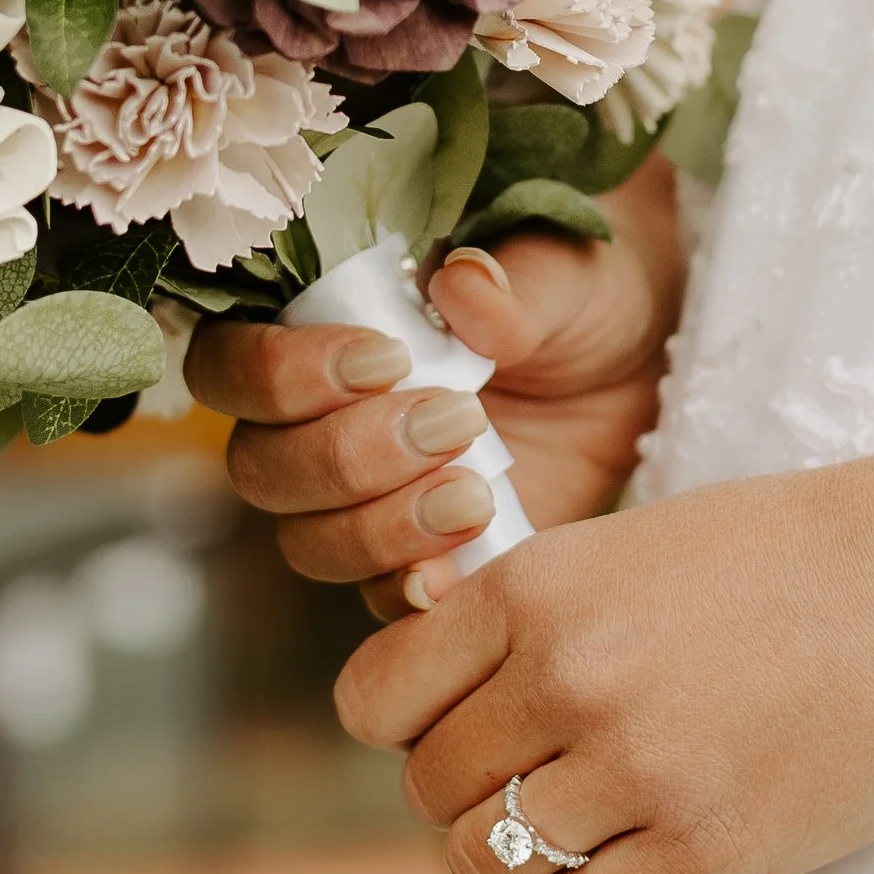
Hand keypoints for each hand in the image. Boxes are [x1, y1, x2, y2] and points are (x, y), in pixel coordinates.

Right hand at [188, 157, 687, 615]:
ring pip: (308, 541)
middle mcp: (317, 421)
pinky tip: (458, 572)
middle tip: (455, 423)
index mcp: (314, 331)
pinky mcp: (418, 558)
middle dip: (346, 457)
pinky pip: (378, 600)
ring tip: (475, 491)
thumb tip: (463, 288)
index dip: (282, 376)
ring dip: (378, 528)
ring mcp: (362, 500)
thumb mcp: (561, 273)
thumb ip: (512, 286)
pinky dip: (407, 592)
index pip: (232, 366)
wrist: (641, 361)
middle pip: (261, 469)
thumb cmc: (579, 289)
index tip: (387, 360)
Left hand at [334, 442, 873, 873]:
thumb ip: (553, 612)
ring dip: (524, 861)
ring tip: (591, 831)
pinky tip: (641, 870)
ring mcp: (634, 769)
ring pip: (485, 864)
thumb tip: (479, 693)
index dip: (412, 726)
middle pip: (430, 788)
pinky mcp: (707, 851)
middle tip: (545, 783)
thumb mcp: (650, 541)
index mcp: (539, 585)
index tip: (459, 727)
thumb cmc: (820, 550)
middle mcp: (565, 676)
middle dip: (474, 795)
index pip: (377, 697)